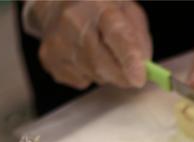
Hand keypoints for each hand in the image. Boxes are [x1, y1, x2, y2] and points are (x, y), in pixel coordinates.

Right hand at [30, 1, 151, 88]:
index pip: (116, 33)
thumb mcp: (126, 10)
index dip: (129, 58)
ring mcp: (58, 41)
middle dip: (124, 75)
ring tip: (103, 52)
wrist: (56, 2)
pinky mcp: (49, 58)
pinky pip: (81, 80)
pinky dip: (91, 74)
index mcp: (98, 5)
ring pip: (94, 75)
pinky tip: (86, 56)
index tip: (140, 77)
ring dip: (108, 73)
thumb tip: (143, 67)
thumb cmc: (98, 7)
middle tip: (134, 74)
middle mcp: (73, 21)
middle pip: (103, 63)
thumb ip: (139, 37)